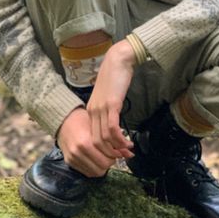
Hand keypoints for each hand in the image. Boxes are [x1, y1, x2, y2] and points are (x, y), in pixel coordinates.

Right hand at [57, 108, 117, 176]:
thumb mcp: (98, 126)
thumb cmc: (82, 120)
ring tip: (105, 156)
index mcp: (86, 142)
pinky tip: (96, 159)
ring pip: (95, 172)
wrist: (64, 120)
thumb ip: (113, 140)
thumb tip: (128, 151)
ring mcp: (72, 158)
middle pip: (102, 168)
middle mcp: (78, 152)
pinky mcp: (69, 162)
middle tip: (113, 154)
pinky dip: (94, 168)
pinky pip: (86, 172)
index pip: (107, 160)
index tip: (119, 152)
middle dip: (111, 162)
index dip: (116, 157)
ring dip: (103, 166)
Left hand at [86, 39, 135, 158]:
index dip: (103, 150)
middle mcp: (92, 111)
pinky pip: (112, 129)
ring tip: (128, 152)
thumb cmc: (115, 77)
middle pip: (96, 142)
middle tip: (123, 158)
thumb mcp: (108, 96)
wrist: (118, 60)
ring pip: (104, 138)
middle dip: (109, 153)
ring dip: (116, 149)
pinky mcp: (111, 105)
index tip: (116, 154)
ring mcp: (101, 108)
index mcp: (90, 111)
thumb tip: (114, 124)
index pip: (92, 137)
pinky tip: (128, 142)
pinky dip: (119, 140)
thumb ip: (108, 110)